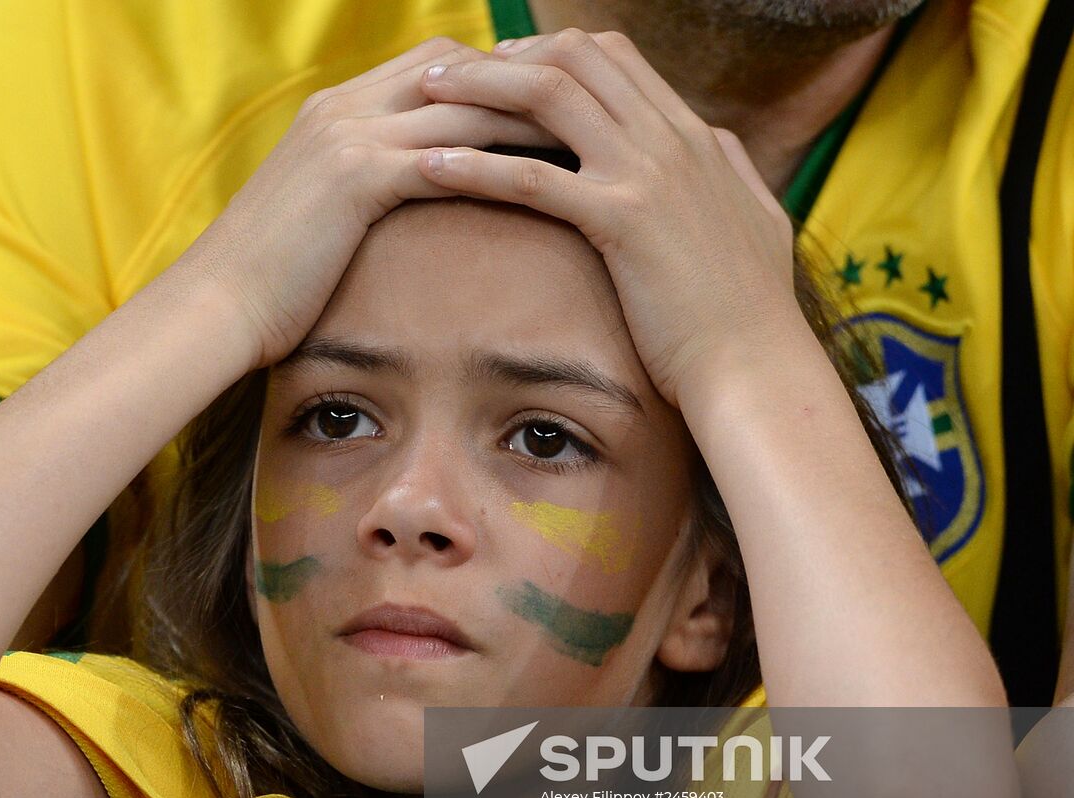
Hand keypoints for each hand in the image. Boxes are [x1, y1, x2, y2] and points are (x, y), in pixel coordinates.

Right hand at [169, 37, 558, 368]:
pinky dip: (496, 166)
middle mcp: (341, 107)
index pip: (432, 63)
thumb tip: (411, 194)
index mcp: (334, 109)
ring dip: (526, 121)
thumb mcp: (319, 212)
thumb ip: (363, 183)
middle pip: (454, 67)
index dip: (493, 74)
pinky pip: (444, 159)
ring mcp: (346, 136)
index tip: (548, 94)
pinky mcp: (354, 178)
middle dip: (521, 81)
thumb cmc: (270, 276)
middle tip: (583, 105)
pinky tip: (543, 187)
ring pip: (460, 108)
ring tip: (586, 143)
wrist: (216, 306)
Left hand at [415, 29, 800, 405]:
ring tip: (422, 100)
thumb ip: (731, 170)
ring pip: (548, 96)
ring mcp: (647, 174)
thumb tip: (715, 140)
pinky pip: (532, 177)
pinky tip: (429, 170)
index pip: (612, 55)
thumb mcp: (756, 217)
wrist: (757, 364)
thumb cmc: (751, 308)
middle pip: (574, 57)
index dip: (549, 52)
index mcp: (693, 136)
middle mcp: (670, 139)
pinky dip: (474, 166)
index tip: (501, 70)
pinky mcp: (622, 221)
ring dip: (478, 89)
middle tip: (444, 76)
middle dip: (501, 57)